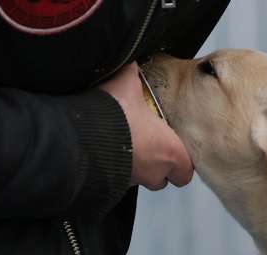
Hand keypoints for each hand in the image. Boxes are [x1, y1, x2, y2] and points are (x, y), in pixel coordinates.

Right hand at [99, 63, 192, 190]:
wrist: (80, 135)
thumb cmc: (115, 112)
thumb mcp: (127, 83)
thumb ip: (135, 75)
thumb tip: (132, 59)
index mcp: (170, 152)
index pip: (186, 172)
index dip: (181, 163)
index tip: (172, 149)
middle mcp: (154, 172)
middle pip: (163, 179)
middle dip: (158, 167)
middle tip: (148, 147)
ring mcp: (132, 181)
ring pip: (140, 180)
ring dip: (136, 168)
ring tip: (125, 146)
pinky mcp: (110, 184)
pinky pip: (118, 179)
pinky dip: (115, 167)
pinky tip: (104, 148)